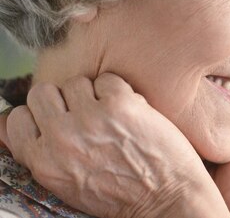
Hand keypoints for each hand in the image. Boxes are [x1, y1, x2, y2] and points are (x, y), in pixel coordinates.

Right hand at [2, 73, 229, 217]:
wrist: (164, 198)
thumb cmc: (119, 194)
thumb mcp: (66, 182)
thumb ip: (43, 153)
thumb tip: (22, 123)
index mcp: (43, 161)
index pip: (17, 119)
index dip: (39, 114)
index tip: (57, 117)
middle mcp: (61, 138)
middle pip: (42, 92)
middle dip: (63, 99)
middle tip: (85, 111)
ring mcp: (90, 118)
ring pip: (76, 82)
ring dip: (93, 94)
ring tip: (111, 114)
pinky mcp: (120, 105)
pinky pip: (108, 79)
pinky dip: (120, 91)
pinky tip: (130, 110)